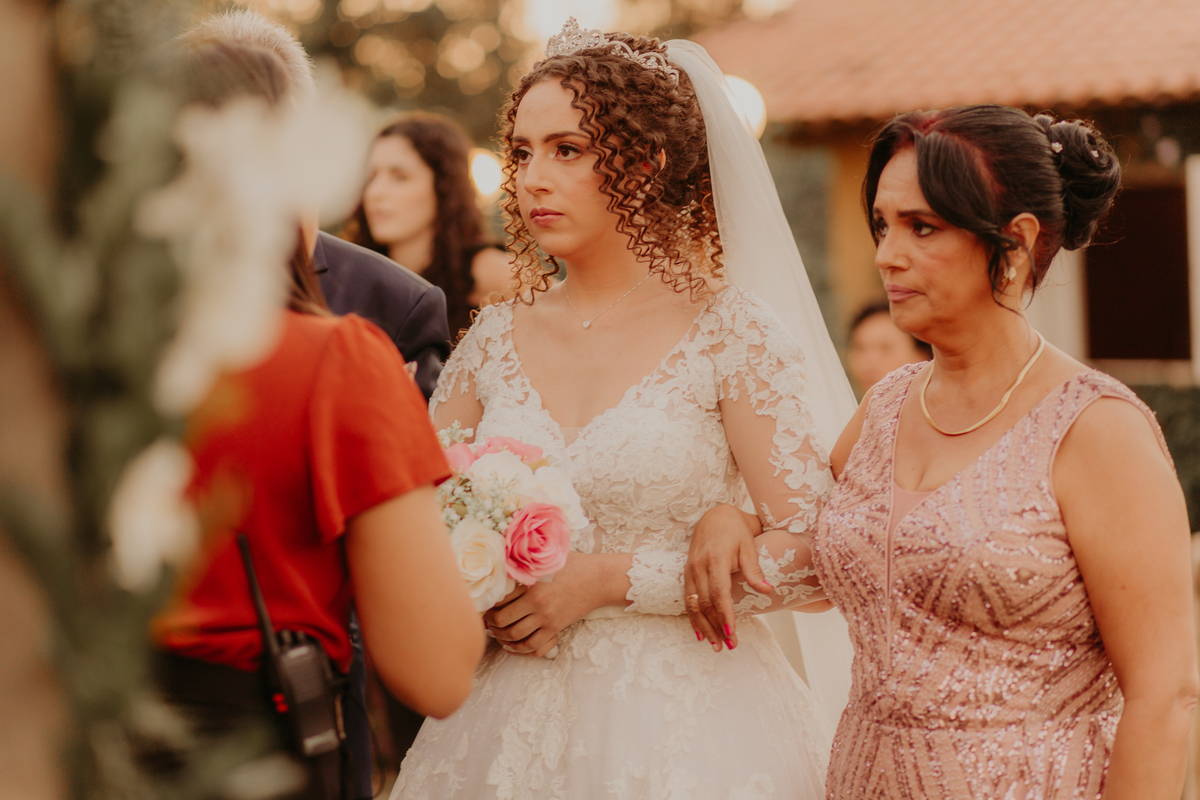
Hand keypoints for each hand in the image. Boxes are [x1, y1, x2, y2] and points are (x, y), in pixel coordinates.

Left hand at [484, 552, 611, 655]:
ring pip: (515, 636)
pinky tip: (513, 645)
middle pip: (503, 621)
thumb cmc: (573, 564)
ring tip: (497, 632)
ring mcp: (547, 618)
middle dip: (491, 623)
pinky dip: (520, 649)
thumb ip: (527, 562)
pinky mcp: (556, 628)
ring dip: (502, 637)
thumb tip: (502, 560)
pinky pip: (534, 646)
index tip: (486, 602)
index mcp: (532, 584)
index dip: (489, 602)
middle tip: (487, 620)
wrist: (598, 579)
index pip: (501, 598)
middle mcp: (537, 603)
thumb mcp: (548, 559)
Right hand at [684, 504, 769, 650]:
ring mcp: (690, 570)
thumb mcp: (748, 546)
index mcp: (716, 558)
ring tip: (715, 645)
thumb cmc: (735, 531)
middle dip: (716, 627)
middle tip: (729, 646)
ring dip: (704, 627)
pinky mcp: (687, 573)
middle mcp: (699, 566)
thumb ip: (754, 569)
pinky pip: (687, 600)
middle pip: (705, 603)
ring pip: (693, 605)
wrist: (715, 516)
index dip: (724, 614)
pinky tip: (700, 632)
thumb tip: (768, 590)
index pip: (718, 592)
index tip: (732, 632)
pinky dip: (693, 618)